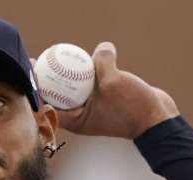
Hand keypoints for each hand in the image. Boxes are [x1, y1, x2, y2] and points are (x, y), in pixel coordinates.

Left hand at [46, 42, 179, 138]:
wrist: (158, 119)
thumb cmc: (132, 108)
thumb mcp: (113, 82)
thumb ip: (102, 63)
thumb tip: (101, 48)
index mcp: (77, 120)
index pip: (50, 103)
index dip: (38, 87)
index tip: (34, 71)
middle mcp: (83, 114)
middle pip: (60, 94)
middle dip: (51, 77)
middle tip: (43, 59)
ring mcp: (95, 106)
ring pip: (78, 87)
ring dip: (74, 73)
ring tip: (65, 54)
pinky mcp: (107, 97)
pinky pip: (94, 82)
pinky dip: (93, 71)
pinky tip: (95, 56)